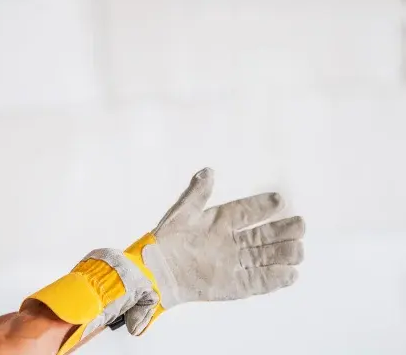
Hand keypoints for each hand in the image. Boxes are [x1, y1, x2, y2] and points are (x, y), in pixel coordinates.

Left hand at [123, 168, 304, 334]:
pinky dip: (275, 279)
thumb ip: (197, 193)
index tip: (279, 199)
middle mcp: (231, 242)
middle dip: (284, 230)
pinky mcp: (234, 285)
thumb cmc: (165, 240)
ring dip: (285, 254)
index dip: (263, 206)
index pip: (247, 211)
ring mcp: (234, 263)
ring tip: (298, 249)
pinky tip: (291, 274)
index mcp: (221, 221)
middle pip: (265, 236)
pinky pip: (259, 281)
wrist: (155, 271)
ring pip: (267, 257)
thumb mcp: (182, 213)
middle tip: (299, 224)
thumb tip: (208, 171)